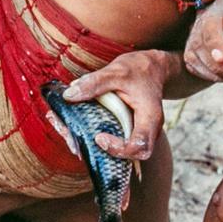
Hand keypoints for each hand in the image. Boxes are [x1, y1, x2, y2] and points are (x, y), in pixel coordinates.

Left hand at [61, 49, 179, 160]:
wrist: (153, 67)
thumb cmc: (137, 69)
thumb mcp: (115, 71)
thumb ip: (93, 83)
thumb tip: (68, 95)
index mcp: (150, 117)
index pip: (140, 145)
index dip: (119, 149)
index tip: (99, 137)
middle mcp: (151, 128)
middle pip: (139, 154)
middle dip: (116, 153)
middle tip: (96, 140)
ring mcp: (145, 130)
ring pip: (133, 150)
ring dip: (113, 149)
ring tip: (90, 138)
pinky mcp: (137, 129)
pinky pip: (127, 140)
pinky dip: (113, 141)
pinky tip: (95, 131)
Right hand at [183, 0, 222, 83]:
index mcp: (222, 7)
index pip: (210, 23)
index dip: (214, 42)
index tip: (222, 59)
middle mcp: (202, 17)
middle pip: (199, 41)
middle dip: (215, 63)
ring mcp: (194, 32)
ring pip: (192, 54)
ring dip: (211, 71)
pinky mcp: (192, 48)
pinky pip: (192, 64)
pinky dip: (206, 74)